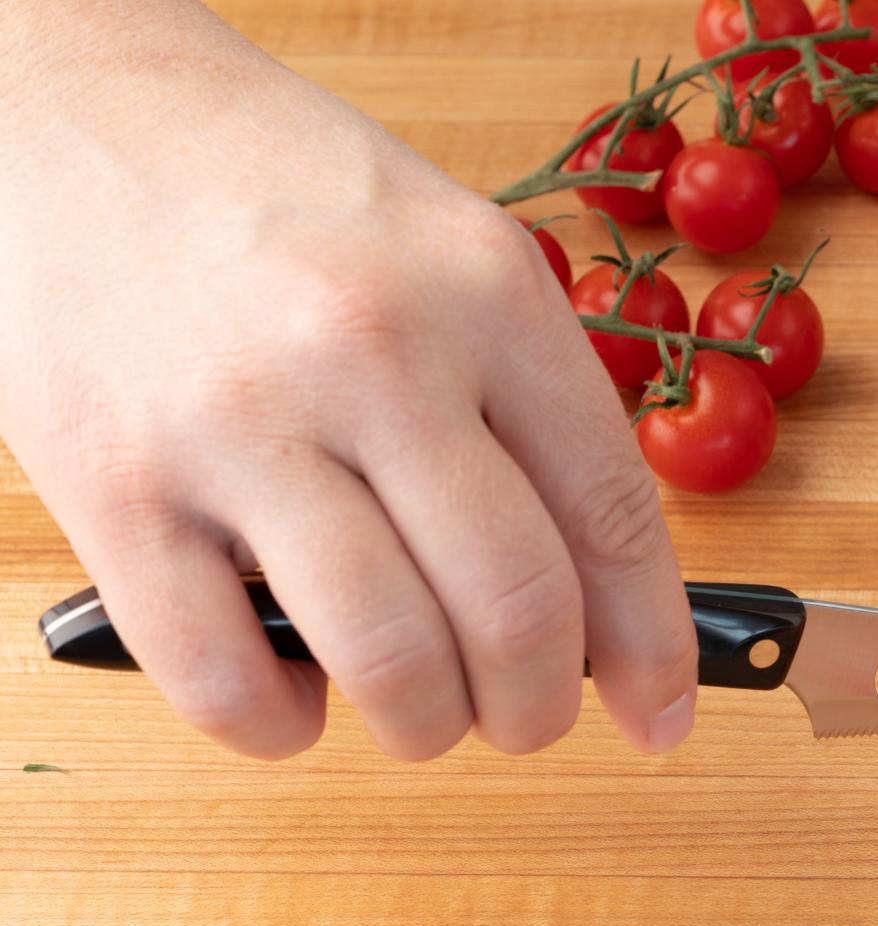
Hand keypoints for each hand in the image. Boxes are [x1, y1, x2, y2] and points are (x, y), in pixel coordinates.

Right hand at [0, 4, 696, 760]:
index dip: (654, 649)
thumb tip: (600, 592)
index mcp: (485, 291)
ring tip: (422, 711)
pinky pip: (223, 676)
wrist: (72, 106)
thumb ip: (530, 404)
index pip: (612, 514)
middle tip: (527, 718)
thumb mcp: (452, 250)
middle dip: (540, 707)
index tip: (663, 717)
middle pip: (516, 608)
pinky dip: (281, 724)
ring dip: (427, 726)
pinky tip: (295, 690)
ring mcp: (236, 422)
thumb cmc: (281, 193)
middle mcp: (373, 353)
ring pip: (389, 659)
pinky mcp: (112, 484)